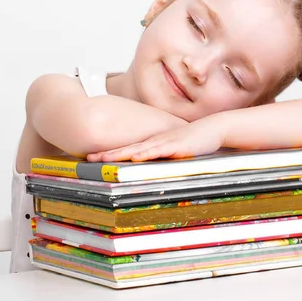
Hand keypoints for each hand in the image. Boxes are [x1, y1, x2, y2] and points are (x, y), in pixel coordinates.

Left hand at [86, 117, 224, 161]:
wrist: (212, 130)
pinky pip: (157, 150)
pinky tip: (133, 157)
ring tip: (102, 159)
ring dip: (119, 154)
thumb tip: (151, 171)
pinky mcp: (175, 145)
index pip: (128, 150)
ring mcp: (164, 143)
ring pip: (137, 150)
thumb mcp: (175, 152)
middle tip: (88, 158)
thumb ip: (163, 159)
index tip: (93, 158)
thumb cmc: (195, 142)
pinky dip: (145, 154)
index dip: (110, 153)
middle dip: (107, 154)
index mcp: (153, 144)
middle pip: (126, 149)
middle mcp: (154, 142)